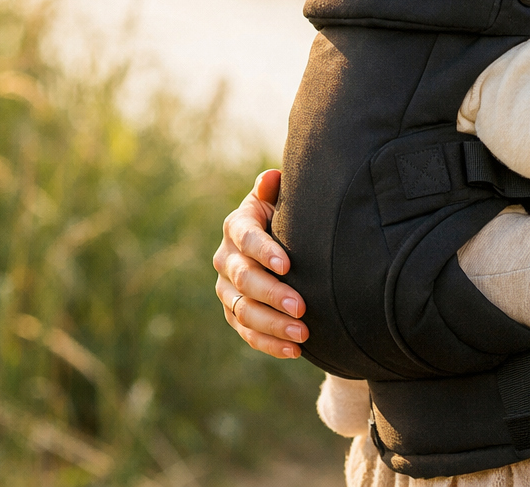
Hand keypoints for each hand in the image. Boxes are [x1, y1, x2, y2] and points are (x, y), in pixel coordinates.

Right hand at [213, 170, 308, 356]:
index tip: (288, 265)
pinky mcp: (235, 313)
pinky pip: (248, 333)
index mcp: (237, 226)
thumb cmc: (287, 215)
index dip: (264, 251)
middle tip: (302, 307)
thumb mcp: (282, 200)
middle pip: (244, 280)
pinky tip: (295, 351)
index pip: (246, 238)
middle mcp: (226, 258)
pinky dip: (270, 344)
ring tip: (303, 334)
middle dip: (273, 295)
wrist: (284, 245)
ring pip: (244, 311)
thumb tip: (271, 179)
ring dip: (273, 325)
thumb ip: (276, 191)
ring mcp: (227, 290)